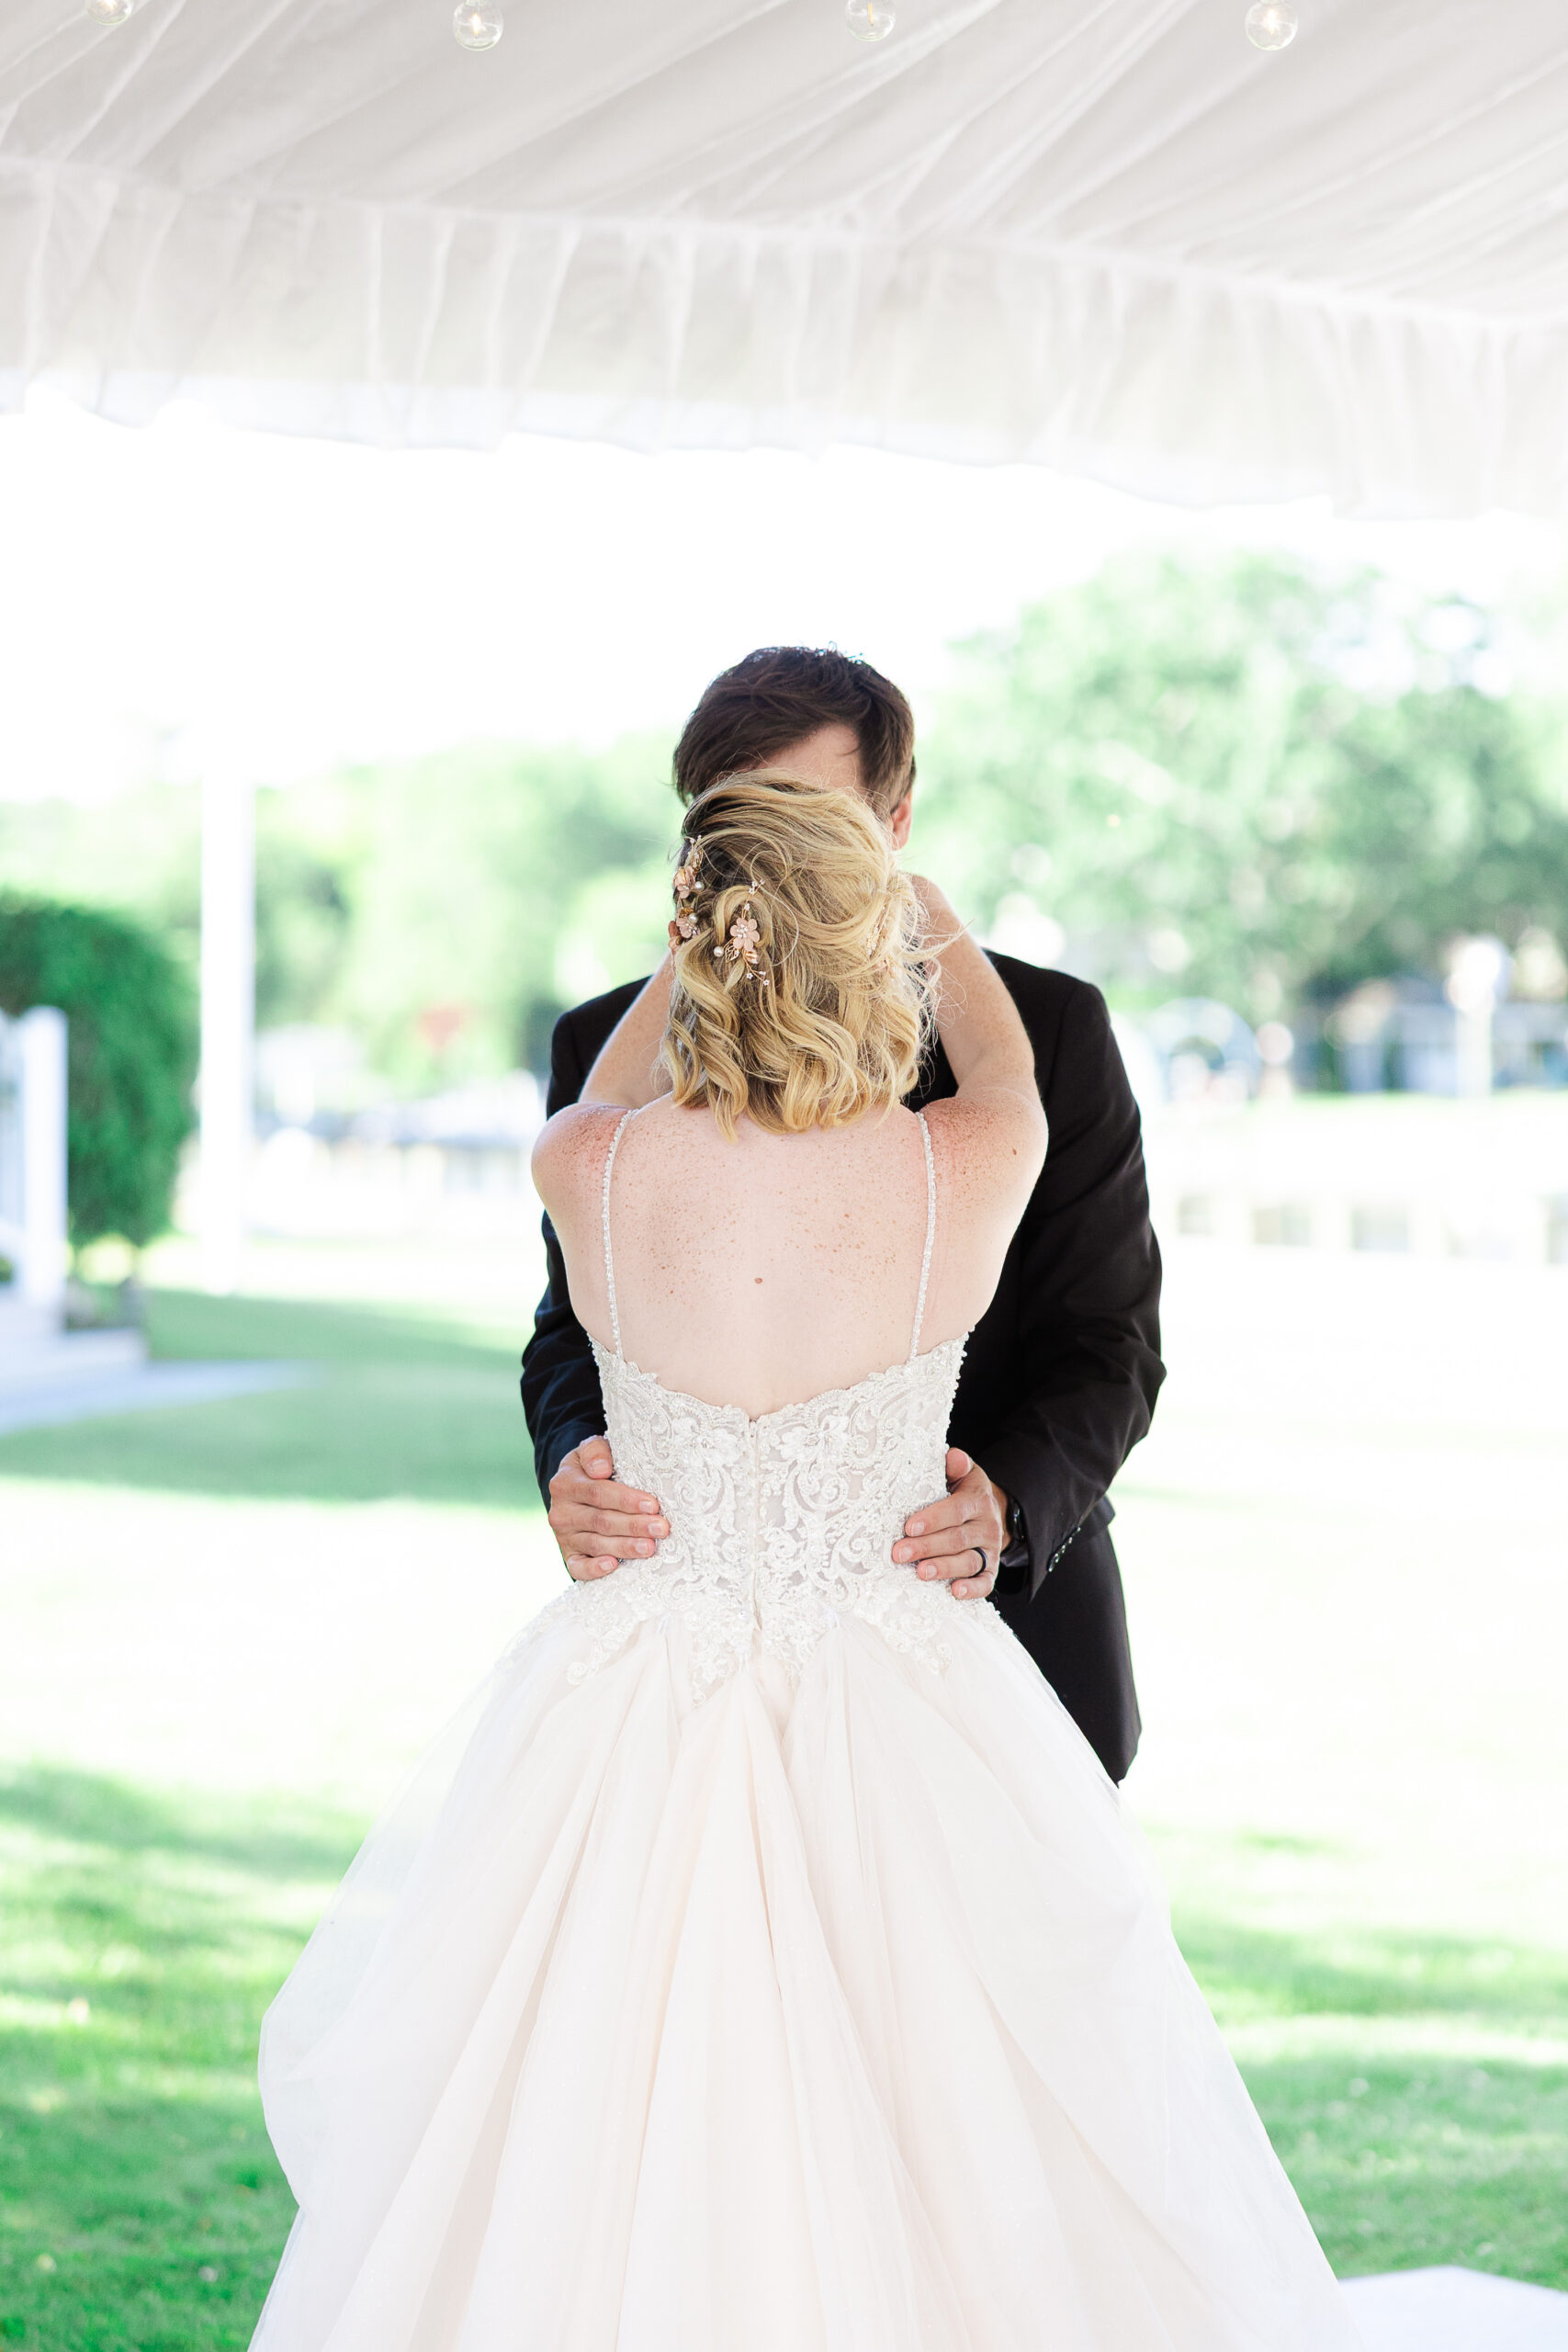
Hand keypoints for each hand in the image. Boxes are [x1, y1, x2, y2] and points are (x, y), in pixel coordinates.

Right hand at [547, 1436, 668, 1581]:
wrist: (576, 1488)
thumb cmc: (596, 1467)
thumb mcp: (592, 1449)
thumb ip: (595, 1451)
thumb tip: (601, 1469)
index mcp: (566, 1483)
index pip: (598, 1493)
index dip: (626, 1500)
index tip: (652, 1505)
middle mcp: (561, 1512)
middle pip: (601, 1521)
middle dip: (634, 1525)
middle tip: (661, 1528)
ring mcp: (564, 1536)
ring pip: (596, 1544)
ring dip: (624, 1547)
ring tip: (649, 1547)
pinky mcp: (569, 1555)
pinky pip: (578, 1567)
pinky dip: (594, 1570)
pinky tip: (613, 1566)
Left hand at [892, 1448, 1005, 1600]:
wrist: (990, 1512)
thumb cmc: (963, 1492)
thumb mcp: (963, 1474)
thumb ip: (956, 1465)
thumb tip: (953, 1456)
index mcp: (977, 1500)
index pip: (956, 1510)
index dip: (933, 1519)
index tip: (909, 1527)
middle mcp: (986, 1525)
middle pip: (957, 1539)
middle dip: (927, 1547)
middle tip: (900, 1553)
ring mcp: (990, 1549)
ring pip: (969, 1561)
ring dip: (944, 1568)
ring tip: (921, 1573)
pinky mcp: (991, 1569)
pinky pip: (985, 1582)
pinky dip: (972, 1589)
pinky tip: (955, 1592)